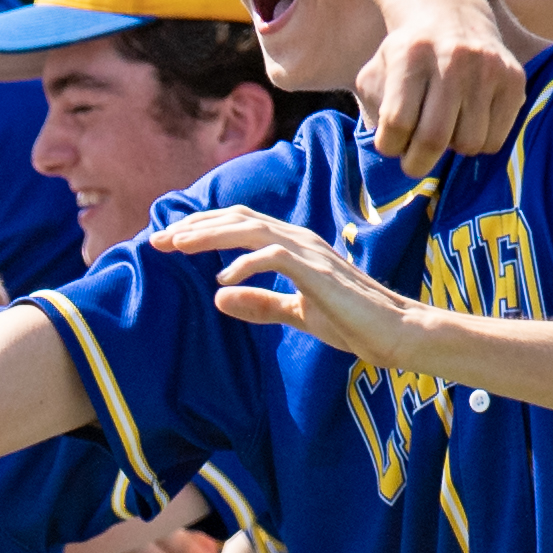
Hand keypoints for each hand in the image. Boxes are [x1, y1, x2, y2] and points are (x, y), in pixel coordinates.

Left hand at [159, 205, 423, 367]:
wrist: (394, 333)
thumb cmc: (353, 323)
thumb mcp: (297, 314)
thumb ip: (261, 304)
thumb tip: (219, 298)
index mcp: (293, 246)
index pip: (241, 225)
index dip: (203, 229)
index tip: (168, 241)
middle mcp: (299, 240)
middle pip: (239, 219)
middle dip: (196, 226)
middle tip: (158, 239)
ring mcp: (311, 252)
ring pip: (252, 229)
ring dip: (212, 236)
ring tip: (179, 246)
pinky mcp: (319, 272)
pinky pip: (275, 257)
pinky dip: (247, 264)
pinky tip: (224, 280)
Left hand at [350, 9, 527, 172]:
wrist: (452, 16)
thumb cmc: (408, 57)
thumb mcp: (377, 72)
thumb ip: (374, 109)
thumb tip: (390, 152)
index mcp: (411, 56)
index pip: (397, 122)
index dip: (390, 146)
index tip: (391, 146)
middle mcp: (453, 59)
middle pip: (434, 137)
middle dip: (418, 162)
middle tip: (413, 163)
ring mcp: (488, 69)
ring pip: (469, 143)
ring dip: (452, 148)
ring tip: (445, 130)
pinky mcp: (514, 80)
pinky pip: (495, 139)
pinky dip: (479, 142)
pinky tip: (468, 123)